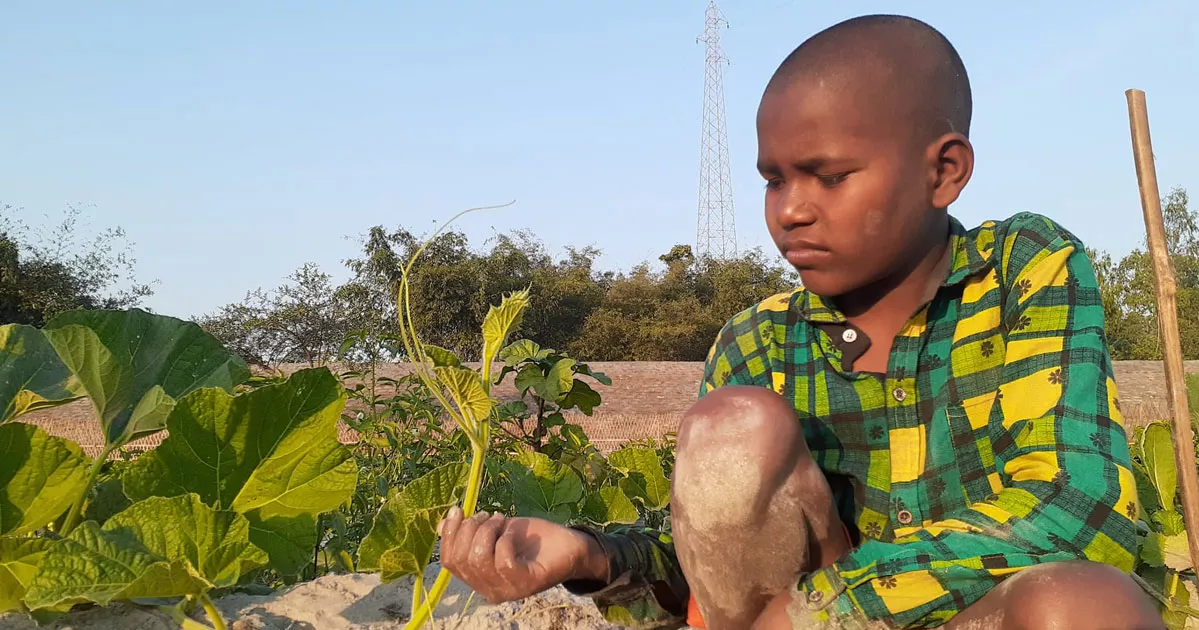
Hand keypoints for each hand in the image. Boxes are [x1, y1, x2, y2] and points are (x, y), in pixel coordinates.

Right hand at [437, 507, 608, 603]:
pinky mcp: (526, 582)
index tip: (457, 509)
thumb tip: (441, 524)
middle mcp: (490, 590)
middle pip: (462, 559)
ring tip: (502, 520)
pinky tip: (514, 532)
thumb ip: (471, 531)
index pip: (450, 562)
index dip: (449, 535)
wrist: (569, 545)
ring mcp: (508, 589)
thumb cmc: (531, 539)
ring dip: (488, 530)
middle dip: (471, 528)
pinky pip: (503, 560)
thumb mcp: (497, 531)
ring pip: (479, 559)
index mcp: (479, 579)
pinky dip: (506, 539)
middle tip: (490, 515)